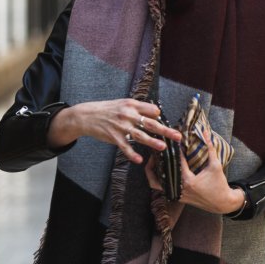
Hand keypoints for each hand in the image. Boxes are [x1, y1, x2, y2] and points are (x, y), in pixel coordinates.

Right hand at [48, 99, 181, 163]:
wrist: (87, 115)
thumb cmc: (107, 109)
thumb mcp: (122, 103)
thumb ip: (137, 108)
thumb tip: (155, 113)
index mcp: (132, 104)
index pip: (152, 110)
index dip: (159, 116)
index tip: (163, 122)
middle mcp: (128, 114)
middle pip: (151, 123)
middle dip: (166, 130)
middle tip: (177, 136)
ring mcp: (121, 126)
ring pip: (140, 136)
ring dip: (152, 142)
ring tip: (163, 147)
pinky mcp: (114, 136)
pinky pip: (125, 147)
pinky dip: (132, 154)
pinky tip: (139, 160)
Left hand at [145, 129, 244, 214]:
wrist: (222, 203)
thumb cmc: (220, 184)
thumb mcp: (215, 165)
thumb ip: (210, 148)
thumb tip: (206, 132)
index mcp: (189, 181)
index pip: (176, 162)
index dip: (172, 149)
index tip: (169, 139)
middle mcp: (180, 189)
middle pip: (160, 173)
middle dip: (155, 160)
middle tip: (155, 148)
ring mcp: (177, 195)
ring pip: (156, 184)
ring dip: (152, 172)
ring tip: (153, 159)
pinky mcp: (177, 198)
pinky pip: (162, 188)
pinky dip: (158, 179)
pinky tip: (160, 169)